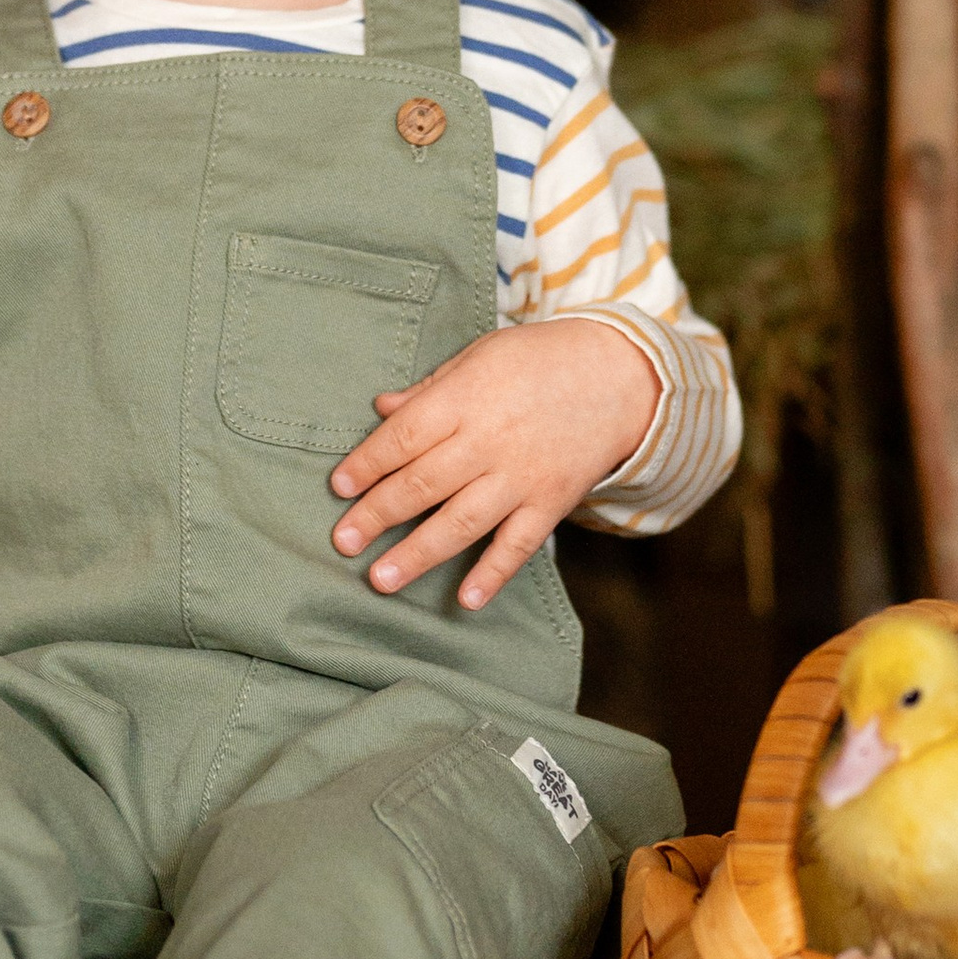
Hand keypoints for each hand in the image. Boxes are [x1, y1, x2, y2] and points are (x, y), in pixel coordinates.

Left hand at [329, 319, 661, 610]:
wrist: (619, 376)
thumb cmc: (537, 360)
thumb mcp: (479, 357)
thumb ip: (430, 390)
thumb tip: (381, 409)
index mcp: (465, 399)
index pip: (404, 436)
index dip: (368, 463)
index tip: (338, 487)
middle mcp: (490, 441)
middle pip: (423, 483)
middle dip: (378, 515)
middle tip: (342, 543)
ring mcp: (522, 476)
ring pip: (462, 521)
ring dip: (419, 553)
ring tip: (381, 579)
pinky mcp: (552, 502)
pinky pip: (519, 544)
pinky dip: (493, 574)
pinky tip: (466, 601)